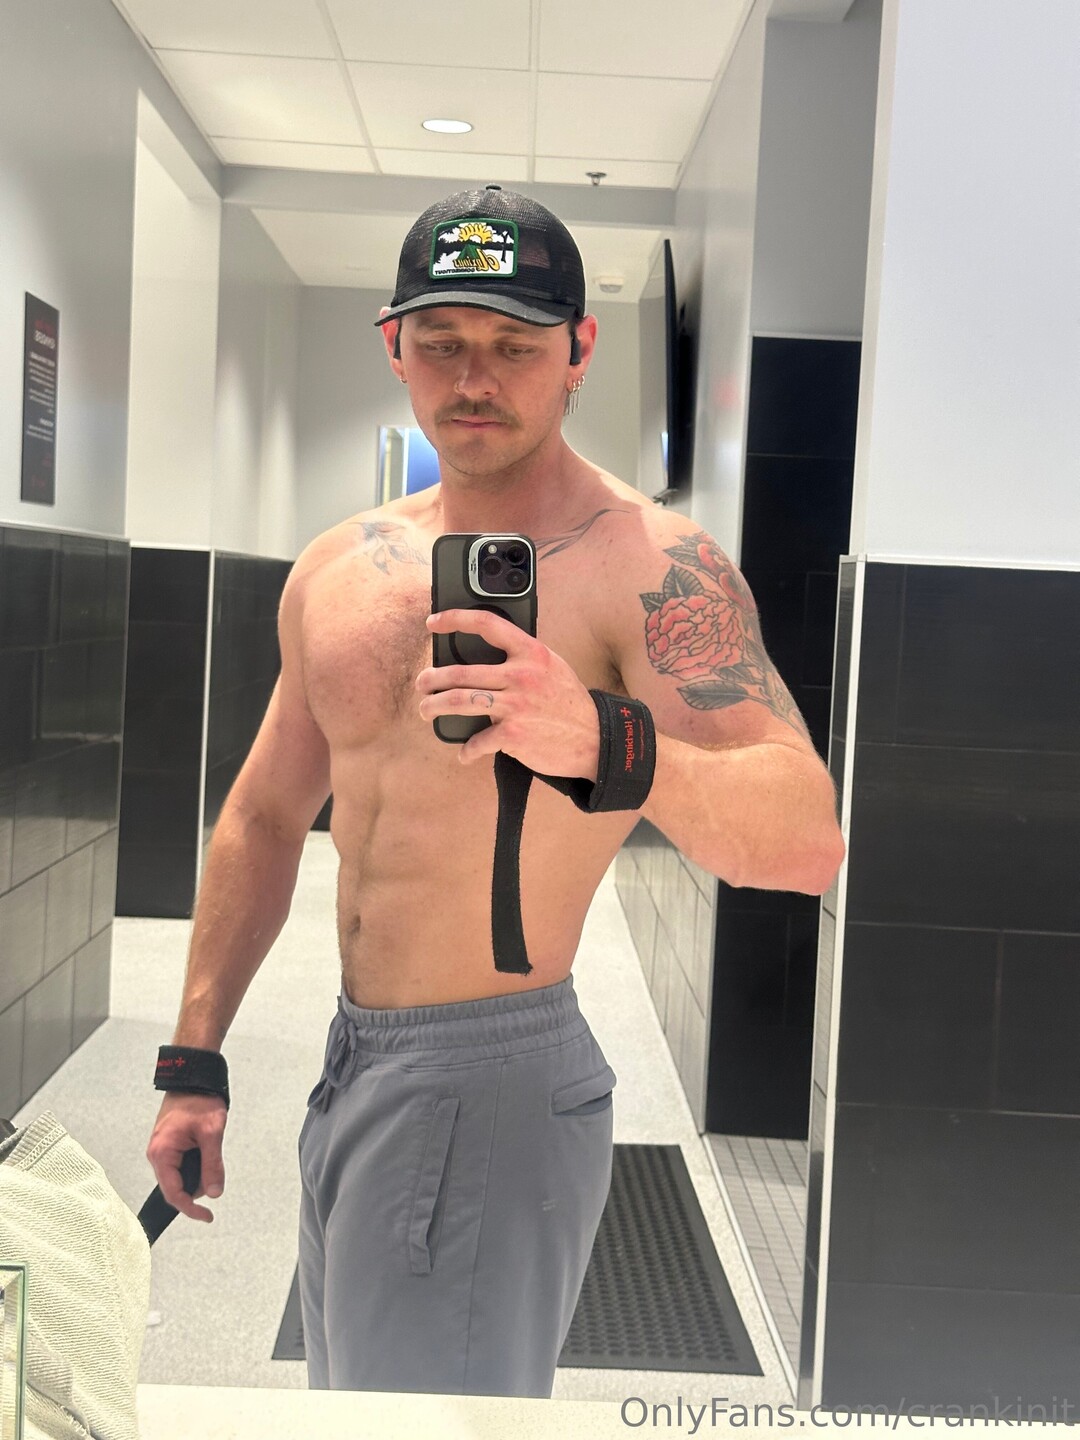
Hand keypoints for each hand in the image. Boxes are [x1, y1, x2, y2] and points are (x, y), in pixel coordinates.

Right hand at [146, 1092, 226, 1222]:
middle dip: (196, 1189)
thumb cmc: (199, 1099)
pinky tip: (205, 1154)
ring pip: (178, 1177)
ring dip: (196, 1176)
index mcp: (162, 1153)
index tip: (207, 1216)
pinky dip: (194, 1166)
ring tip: (211, 1155)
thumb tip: (214, 1192)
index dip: (190, 1208)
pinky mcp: (169, 1145)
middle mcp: (157, 1154)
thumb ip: (212, 1165)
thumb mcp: (211, 1133)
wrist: (193, 1077)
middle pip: (175, 1188)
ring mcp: (162, 1149)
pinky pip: (179, 1165)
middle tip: (215, 1176)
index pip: (173, 1193)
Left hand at [418, 609, 599, 777]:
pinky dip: (467, 750)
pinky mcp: (514, 734)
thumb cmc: (567, 702)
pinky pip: (477, 741)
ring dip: (434, 707)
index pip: (487, 623)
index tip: (433, 622)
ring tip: (426, 710)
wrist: (595, 738)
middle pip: (461, 672)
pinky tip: (465, 753)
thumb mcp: (551, 666)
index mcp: (531, 652)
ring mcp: (516, 705)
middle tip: (422, 683)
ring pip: (459, 701)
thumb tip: (483, 653)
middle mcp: (522, 675)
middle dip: (432, 679)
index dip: (455, 619)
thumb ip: (522, 657)